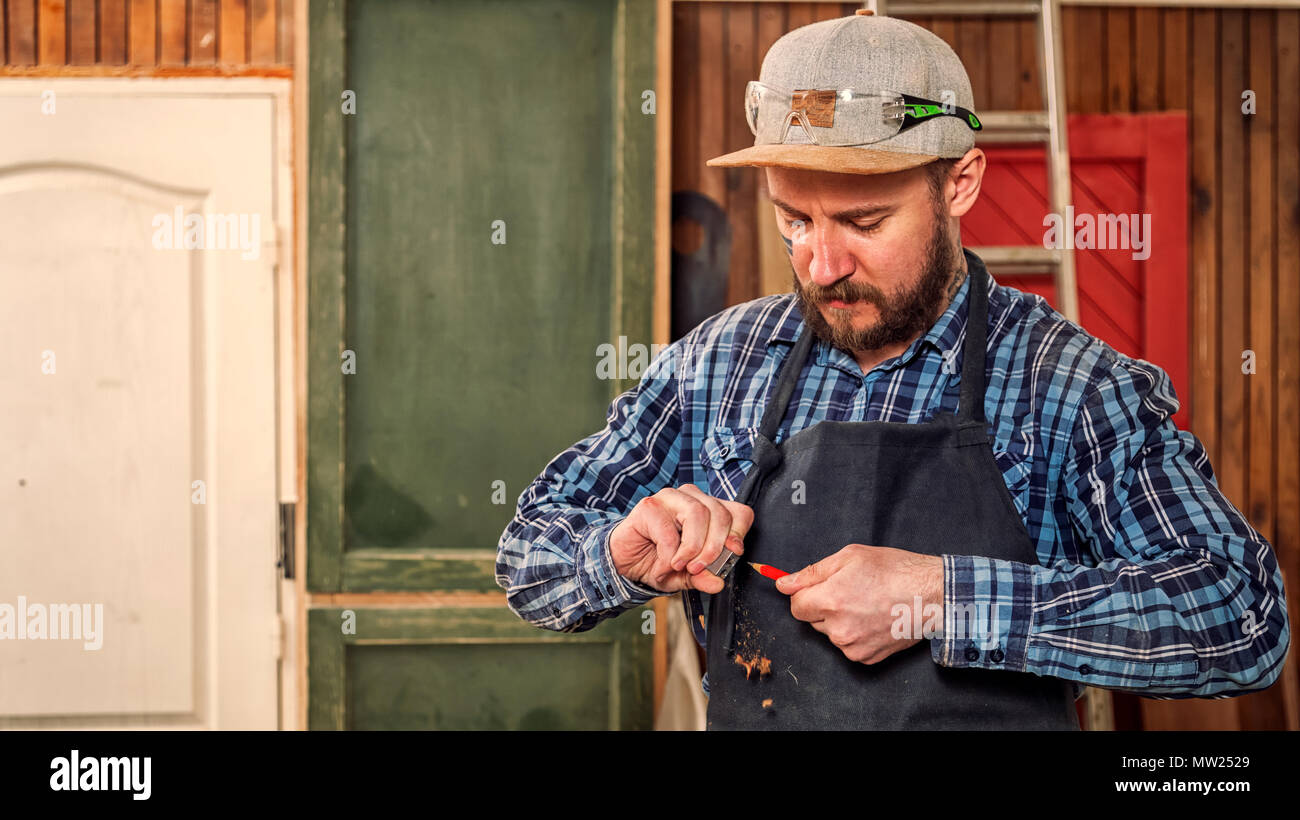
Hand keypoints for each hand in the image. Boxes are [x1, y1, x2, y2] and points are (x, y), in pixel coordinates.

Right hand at [610, 484, 753, 593]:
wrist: (625, 563)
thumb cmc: (658, 561)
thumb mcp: (687, 576)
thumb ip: (704, 577)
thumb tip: (718, 582)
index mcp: (708, 509)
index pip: (739, 512)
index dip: (739, 533)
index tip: (732, 554)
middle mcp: (692, 498)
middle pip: (720, 514)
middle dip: (714, 548)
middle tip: (700, 569)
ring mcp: (670, 498)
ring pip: (698, 514)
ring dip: (693, 548)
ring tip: (682, 566)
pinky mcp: (649, 506)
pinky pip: (669, 531)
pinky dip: (669, 555)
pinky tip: (664, 566)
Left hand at [775, 544, 943, 663]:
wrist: (932, 595)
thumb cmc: (895, 570)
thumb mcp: (850, 557)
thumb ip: (812, 572)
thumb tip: (783, 584)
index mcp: (831, 601)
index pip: (796, 606)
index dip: (807, 593)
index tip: (822, 587)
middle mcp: (839, 629)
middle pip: (813, 620)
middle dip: (824, 606)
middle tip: (851, 591)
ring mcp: (853, 646)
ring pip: (830, 633)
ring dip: (839, 620)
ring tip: (866, 603)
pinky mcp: (866, 658)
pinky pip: (847, 645)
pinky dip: (855, 634)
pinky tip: (873, 618)